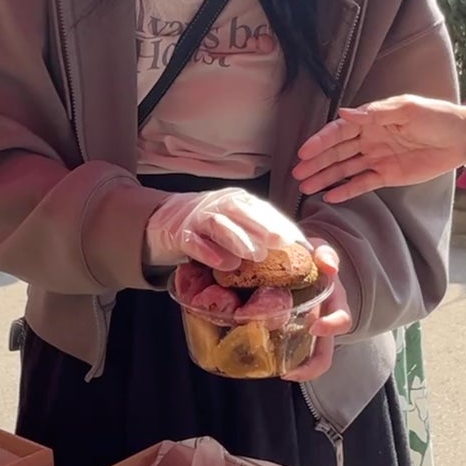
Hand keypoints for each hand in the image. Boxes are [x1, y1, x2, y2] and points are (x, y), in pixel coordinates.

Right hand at [144, 188, 305, 269]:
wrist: (164, 218)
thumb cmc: (209, 227)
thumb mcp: (235, 223)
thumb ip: (260, 234)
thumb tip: (298, 252)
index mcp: (237, 201)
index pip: (263, 209)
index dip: (282, 223)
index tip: (301, 242)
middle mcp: (219, 204)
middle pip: (243, 212)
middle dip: (265, 226)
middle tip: (283, 243)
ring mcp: (198, 218)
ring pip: (219, 224)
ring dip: (239, 239)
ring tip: (257, 255)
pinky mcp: (180, 234)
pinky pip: (194, 242)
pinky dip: (209, 252)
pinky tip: (224, 264)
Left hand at [284, 240, 353, 382]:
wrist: (299, 264)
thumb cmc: (309, 258)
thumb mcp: (319, 249)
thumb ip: (326, 254)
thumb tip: (328, 266)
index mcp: (332, 303)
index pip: (341, 319)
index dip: (332, 326)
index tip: (316, 327)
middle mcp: (322, 323)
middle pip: (324, 354)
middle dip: (311, 366)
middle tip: (291, 370)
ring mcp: (306, 333)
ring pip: (308, 361)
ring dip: (297, 370)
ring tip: (281, 373)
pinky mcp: (289, 336)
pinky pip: (287, 355)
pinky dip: (278, 361)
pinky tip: (262, 362)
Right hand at [293, 95, 465, 202]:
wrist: (461, 138)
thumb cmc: (437, 117)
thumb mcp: (407, 110)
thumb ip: (376, 113)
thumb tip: (345, 113)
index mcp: (372, 119)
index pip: (340, 131)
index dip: (321, 141)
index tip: (303, 152)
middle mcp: (370, 138)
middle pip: (337, 152)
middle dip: (316, 162)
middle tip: (297, 174)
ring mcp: (377, 158)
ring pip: (345, 168)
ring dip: (325, 177)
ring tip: (305, 187)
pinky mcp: (388, 175)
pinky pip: (363, 183)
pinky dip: (347, 189)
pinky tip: (330, 196)